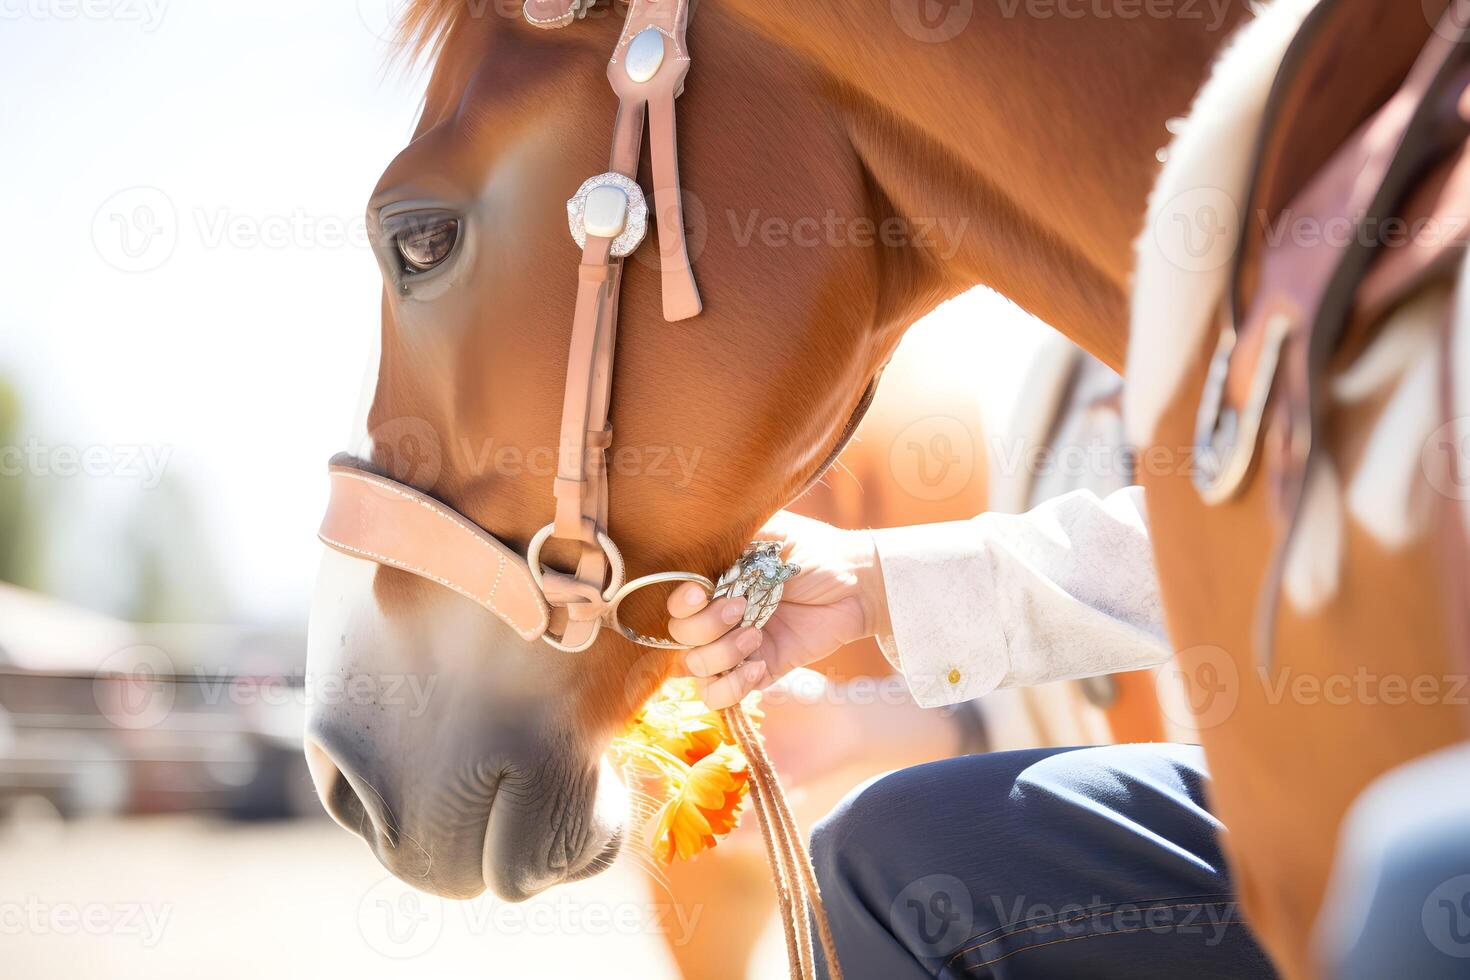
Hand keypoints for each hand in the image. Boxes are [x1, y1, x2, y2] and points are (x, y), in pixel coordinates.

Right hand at [666, 511, 890, 709]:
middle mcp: (717, 618)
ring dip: (721, 654)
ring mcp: (736, 647)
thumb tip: (695, 535)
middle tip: (742, 607)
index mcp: (713, 584)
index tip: (701, 591)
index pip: (673, 606)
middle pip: (679, 639)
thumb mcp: (767, 532)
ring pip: (696, 670)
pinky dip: (732, 687)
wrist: (855, 581)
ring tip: (757, 634)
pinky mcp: (759, 671)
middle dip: (705, 626)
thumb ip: (730, 536)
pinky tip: (758, 666)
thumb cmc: (810, 551)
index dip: (679, 605)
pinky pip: (722, 696)